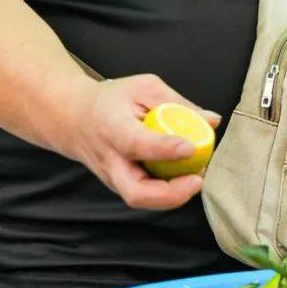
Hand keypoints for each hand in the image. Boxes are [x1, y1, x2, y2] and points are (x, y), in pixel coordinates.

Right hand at [69, 73, 220, 211]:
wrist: (74, 119)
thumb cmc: (110, 101)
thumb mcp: (143, 88)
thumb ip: (178, 103)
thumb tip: (212, 120)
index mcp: (112, 128)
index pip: (136, 144)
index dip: (164, 149)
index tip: (190, 147)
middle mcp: (111, 160)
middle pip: (136, 192)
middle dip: (170, 194)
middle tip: (196, 180)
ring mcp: (114, 178)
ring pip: (142, 200)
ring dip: (174, 195)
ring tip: (196, 175)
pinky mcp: (122, 186)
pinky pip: (147, 196)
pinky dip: (169, 192)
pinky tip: (186, 177)